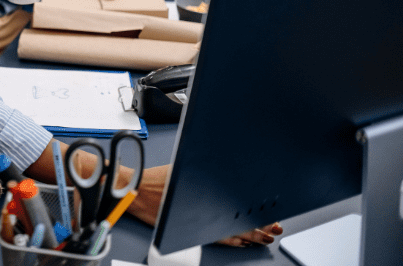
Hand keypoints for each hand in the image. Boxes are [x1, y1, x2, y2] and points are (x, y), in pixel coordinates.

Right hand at [122, 164, 281, 246]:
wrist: (134, 191)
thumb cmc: (154, 180)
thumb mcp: (183, 168)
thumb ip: (203, 170)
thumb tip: (225, 170)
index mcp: (204, 191)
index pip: (238, 203)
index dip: (257, 210)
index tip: (271, 212)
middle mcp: (203, 208)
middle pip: (238, 219)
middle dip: (259, 225)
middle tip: (274, 228)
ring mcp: (197, 221)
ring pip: (230, 231)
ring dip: (250, 235)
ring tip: (264, 237)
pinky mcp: (189, 230)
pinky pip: (215, 238)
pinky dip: (230, 240)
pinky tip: (240, 242)